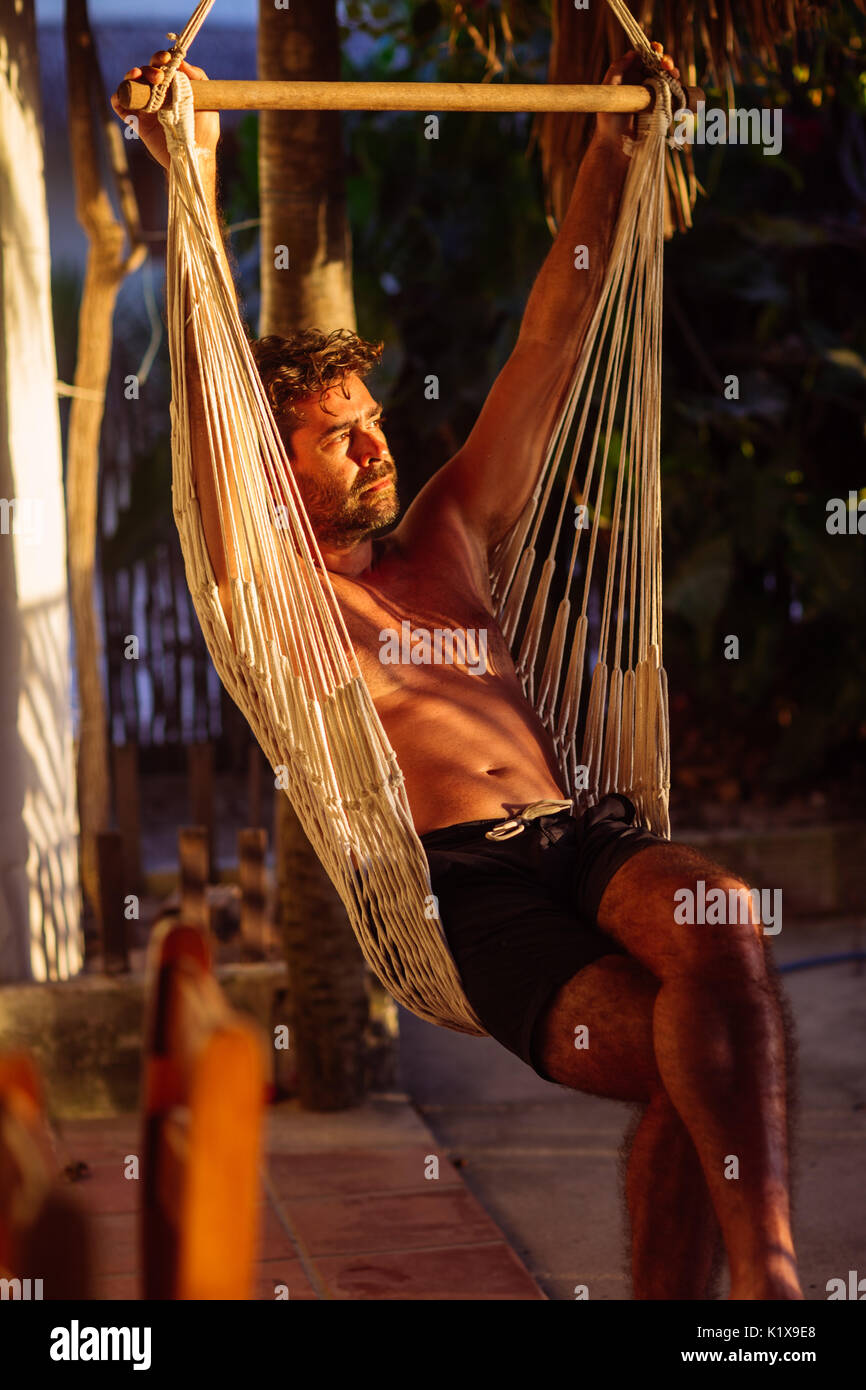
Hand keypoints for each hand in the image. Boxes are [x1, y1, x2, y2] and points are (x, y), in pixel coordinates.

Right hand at [111, 53, 219, 169]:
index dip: (161, 58)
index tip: (167, 59)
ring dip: (130, 76)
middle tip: (159, 77)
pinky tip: (123, 94)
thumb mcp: (207, 102)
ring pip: (130, 84)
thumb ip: (198, 79)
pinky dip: (118, 96)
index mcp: (172, 87)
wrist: (192, 157)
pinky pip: (120, 105)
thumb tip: (182, 62)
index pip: (162, 66)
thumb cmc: (203, 132)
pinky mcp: (136, 121)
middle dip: (150, 68)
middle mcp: (157, 95)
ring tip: (137, 76)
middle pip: (145, 72)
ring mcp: (146, 107)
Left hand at [594, 44, 680, 147]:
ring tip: (673, 74)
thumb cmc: (608, 119)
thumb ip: (617, 69)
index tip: (656, 50)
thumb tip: (633, 52)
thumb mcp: (608, 89)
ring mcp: (653, 95)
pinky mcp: (661, 108)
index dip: (653, 51)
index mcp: (630, 76)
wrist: (616, 145)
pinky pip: (672, 95)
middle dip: (666, 61)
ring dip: (673, 73)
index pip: (644, 58)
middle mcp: (643, 83)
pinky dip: (677, 88)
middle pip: (659, 66)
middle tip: (666, 65)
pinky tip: (676, 85)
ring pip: (668, 78)